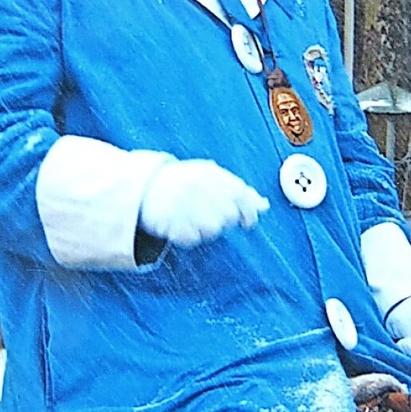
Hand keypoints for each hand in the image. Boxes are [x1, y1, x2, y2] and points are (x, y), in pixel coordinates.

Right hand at [139, 159, 268, 246]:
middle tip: (208, 214)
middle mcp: (198, 186)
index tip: (247, 223)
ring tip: (193, 218)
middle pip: (228, 217)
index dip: (248, 213)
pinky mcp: (169, 221)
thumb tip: (264, 205)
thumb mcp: (212, 178)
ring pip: (212, 230)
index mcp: (211, 173)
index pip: (240, 195)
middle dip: (224, 220)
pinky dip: (189, 236)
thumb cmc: (185, 182)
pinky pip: (192, 238)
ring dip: (206, 230)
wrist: (146, 186)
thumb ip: (239, 191)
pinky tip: (182, 225)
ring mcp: (183, 203)